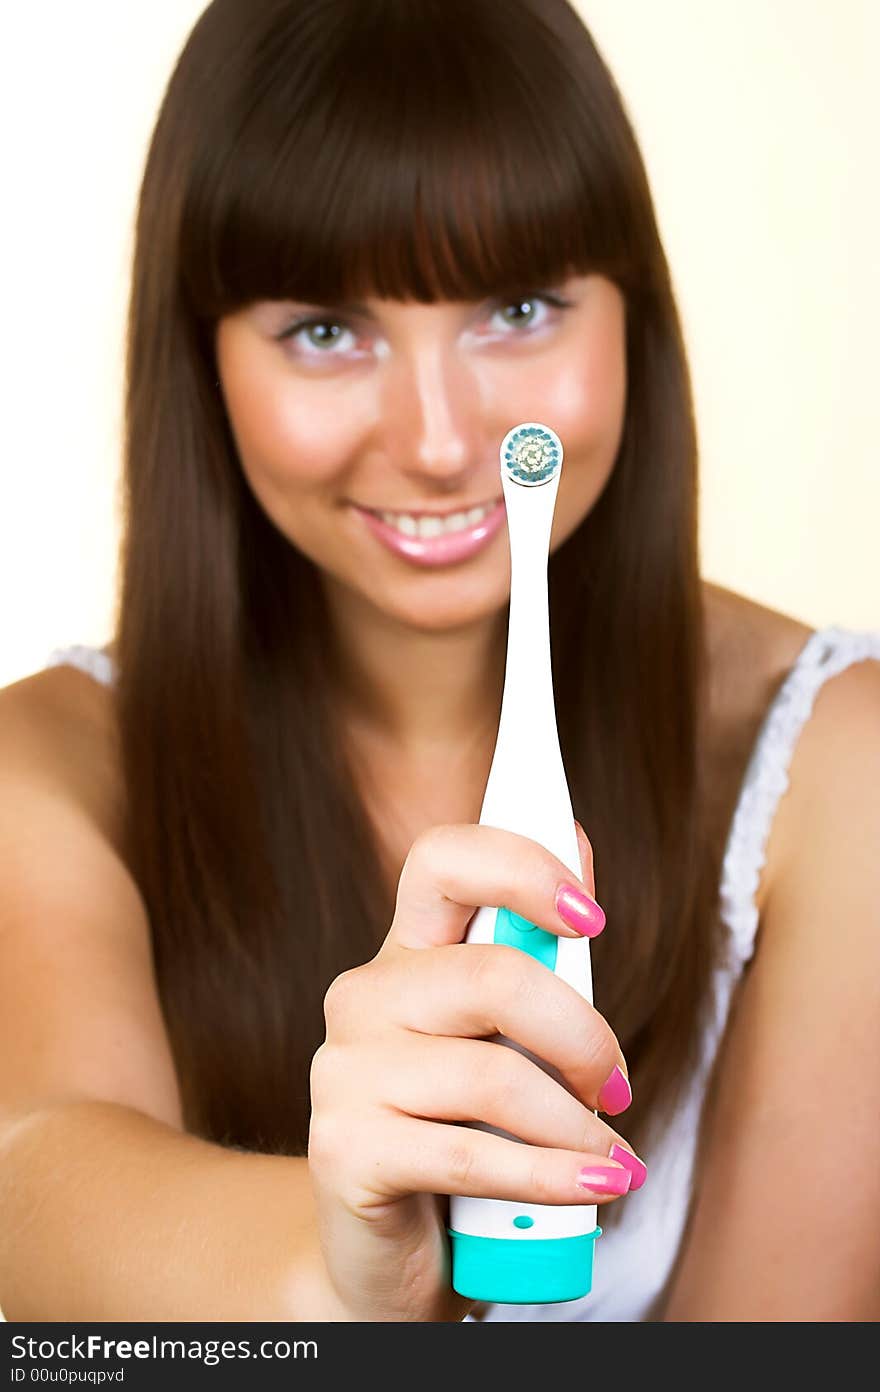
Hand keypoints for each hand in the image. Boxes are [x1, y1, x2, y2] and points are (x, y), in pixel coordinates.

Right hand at [307, 820, 636, 1321]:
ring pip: (494, 1077)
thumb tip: (580, 860)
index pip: (444, 859)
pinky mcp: (344, 1148)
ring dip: (579, 1128)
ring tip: (612, 1161)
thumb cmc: (463, 1134)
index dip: (521, 867)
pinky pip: (472, 1155)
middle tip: (617, 1088)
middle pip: (494, 976)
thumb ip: (537, 963)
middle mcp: (365, 995)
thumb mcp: (504, 1041)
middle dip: (583, 1036)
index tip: (590, 917)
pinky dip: (552, 1177)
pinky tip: (593, 1189)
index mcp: (406, 952)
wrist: (383, 1251)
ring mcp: (346, 1070)